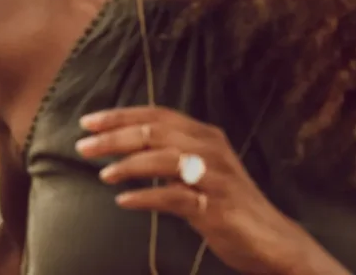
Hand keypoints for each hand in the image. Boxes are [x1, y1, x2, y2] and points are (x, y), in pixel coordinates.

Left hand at [77, 106, 337, 274]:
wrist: (272, 240)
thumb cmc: (225, 202)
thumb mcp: (197, 170)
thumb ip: (167, 153)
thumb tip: (120, 143)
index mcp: (205, 135)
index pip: (156, 114)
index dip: (120, 115)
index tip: (87, 122)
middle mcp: (212, 149)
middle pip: (155, 133)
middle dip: (114, 137)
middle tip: (83, 147)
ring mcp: (216, 177)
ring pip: (164, 160)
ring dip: (127, 165)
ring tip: (103, 174)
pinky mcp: (216, 206)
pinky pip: (174, 197)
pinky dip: (145, 197)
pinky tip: (123, 200)